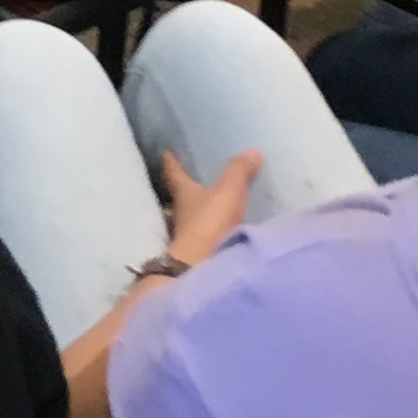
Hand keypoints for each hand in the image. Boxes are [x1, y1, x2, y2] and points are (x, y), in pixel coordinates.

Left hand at [157, 146, 260, 267]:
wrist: (202, 267)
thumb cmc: (210, 222)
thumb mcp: (228, 191)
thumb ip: (238, 171)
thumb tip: (251, 150)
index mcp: (183, 193)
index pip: (174, 173)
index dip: (171, 162)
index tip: (166, 153)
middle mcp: (180, 213)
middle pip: (180, 196)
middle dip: (185, 188)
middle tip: (191, 177)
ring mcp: (186, 235)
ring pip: (190, 217)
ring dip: (197, 211)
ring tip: (208, 204)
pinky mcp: (196, 253)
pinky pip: (203, 236)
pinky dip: (208, 230)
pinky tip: (218, 230)